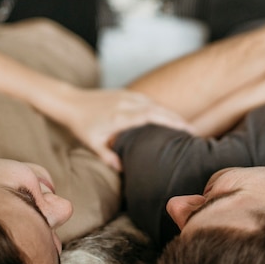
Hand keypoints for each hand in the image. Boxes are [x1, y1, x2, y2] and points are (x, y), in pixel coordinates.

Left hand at [62, 88, 193, 170]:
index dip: (170, 121)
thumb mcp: (92, 143)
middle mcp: (126, 103)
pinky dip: (160, 108)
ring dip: (170, 113)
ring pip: (155, 103)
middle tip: (193, 132)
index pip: (151, 116)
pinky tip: (168, 117)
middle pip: (158, 109)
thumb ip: (108, 156)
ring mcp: (127, 96)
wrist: (71, 102)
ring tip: (185, 126)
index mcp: (120, 116)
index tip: (186, 130)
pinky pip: (148, 100)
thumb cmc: (81, 125)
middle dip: (177, 119)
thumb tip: (123, 170)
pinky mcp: (126, 93)